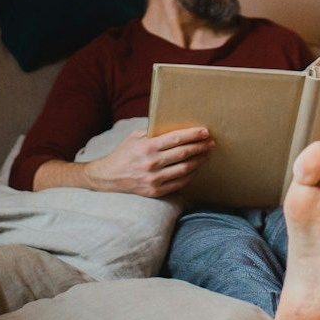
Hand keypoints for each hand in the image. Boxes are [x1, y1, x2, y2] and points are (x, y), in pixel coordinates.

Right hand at [84, 127, 214, 197]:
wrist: (107, 178)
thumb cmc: (123, 153)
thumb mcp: (135, 137)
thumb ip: (153, 132)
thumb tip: (175, 128)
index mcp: (147, 147)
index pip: (176, 139)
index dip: (193, 135)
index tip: (205, 131)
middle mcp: (151, 163)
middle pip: (183, 153)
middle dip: (200, 146)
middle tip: (211, 142)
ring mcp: (154, 179)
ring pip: (184, 169)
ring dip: (199, 161)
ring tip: (206, 154)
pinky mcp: (155, 191)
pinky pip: (179, 183)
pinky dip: (190, 175)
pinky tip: (196, 168)